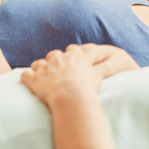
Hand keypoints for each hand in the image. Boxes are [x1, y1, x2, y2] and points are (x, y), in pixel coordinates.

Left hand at [20, 44, 139, 106]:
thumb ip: (104, 69)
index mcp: (75, 56)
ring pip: (39, 64)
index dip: (73, 58)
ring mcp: (44, 68)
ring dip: (40, 70)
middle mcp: (58, 58)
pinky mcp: (33, 79)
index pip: (74, 51)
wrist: (71, 96)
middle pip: (55, 55)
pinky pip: (26, 76)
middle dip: (55, 62)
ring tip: (43, 79)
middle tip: (58, 73)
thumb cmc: (87, 88)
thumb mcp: (100, 76)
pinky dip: (27, 79)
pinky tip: (29, 84)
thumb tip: (122, 65)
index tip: (74, 64)